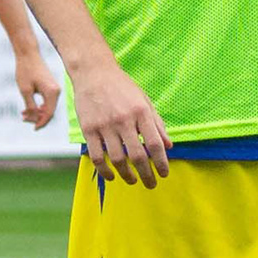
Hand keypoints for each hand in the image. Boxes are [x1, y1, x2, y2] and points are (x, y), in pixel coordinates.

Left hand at [10, 43, 61, 129]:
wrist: (28, 54)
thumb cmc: (25, 71)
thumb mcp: (25, 90)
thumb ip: (30, 106)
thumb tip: (34, 117)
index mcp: (52, 92)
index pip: (49, 114)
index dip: (41, 123)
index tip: (33, 129)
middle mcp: (56, 91)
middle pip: (49, 111)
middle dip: (37, 117)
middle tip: (23, 118)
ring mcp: (54, 88)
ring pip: (48, 106)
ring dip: (37, 112)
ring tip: (23, 114)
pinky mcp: (51, 86)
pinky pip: (47, 100)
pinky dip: (39, 105)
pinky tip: (28, 107)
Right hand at [72, 54, 170, 185]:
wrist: (94, 73)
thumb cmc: (122, 87)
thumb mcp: (144, 101)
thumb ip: (157, 124)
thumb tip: (169, 146)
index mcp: (141, 112)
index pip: (154, 144)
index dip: (161, 162)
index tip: (164, 173)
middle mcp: (124, 119)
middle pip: (137, 155)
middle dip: (147, 174)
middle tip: (151, 184)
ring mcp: (105, 125)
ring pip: (117, 159)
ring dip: (127, 175)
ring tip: (133, 180)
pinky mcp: (89, 129)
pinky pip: (97, 156)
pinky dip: (105, 170)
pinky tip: (112, 175)